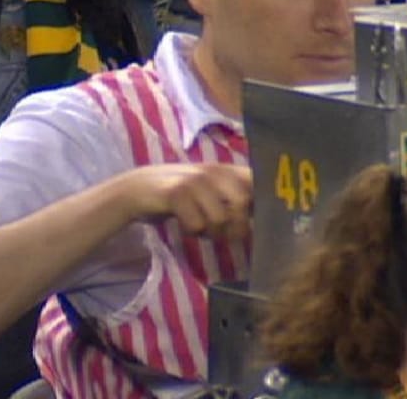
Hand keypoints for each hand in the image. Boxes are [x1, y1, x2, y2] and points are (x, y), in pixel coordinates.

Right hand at [108, 164, 252, 238]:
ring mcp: (195, 181)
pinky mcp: (176, 194)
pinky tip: (185, 225)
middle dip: (236, 227)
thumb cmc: (184, 195)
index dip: (264, 204)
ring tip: (201, 227)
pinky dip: (193, 231)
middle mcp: (215, 172)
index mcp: (229, 171)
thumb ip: (238, 202)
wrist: (139, 189)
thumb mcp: (213, 193)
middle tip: (224, 235)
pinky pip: (197, 224)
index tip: (259, 223)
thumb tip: (267, 224)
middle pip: (241, 205)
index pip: (258, 183)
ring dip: (211, 232)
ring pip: (220, 219)